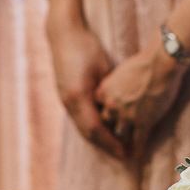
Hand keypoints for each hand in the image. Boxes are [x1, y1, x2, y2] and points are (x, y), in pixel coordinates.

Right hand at [47, 0, 126, 158]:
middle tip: (123, 155)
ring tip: (115, 147)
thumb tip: (120, 109)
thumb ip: (109, 90)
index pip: (96, 129)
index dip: (111, 143)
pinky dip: (92, 128)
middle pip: (87, 134)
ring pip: (82, 128)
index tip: (126, 152)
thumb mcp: (103, 68)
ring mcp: (64, 100)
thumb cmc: (86, 46)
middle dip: (106, 146)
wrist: (63, 34)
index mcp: (78, 96)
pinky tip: (103, 130)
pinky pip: (79, 119)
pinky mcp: (64, 96)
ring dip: (98, 139)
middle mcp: (68, 102)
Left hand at [95, 34, 183, 157]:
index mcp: (103, 92)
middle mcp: (111, 106)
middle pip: (105, 122)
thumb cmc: (143, 62)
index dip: (100, 113)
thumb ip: (115, 84)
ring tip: (121, 150)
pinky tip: (135, 158)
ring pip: (119, 133)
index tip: (102, 119)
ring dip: (121, 140)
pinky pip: (138, 140)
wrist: (160, 63)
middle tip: (110, 136)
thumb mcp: (120, 72)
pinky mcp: (143, 122)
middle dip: (108, 128)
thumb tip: (117, 88)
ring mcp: (127, 116)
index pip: (96, 108)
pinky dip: (136, 150)